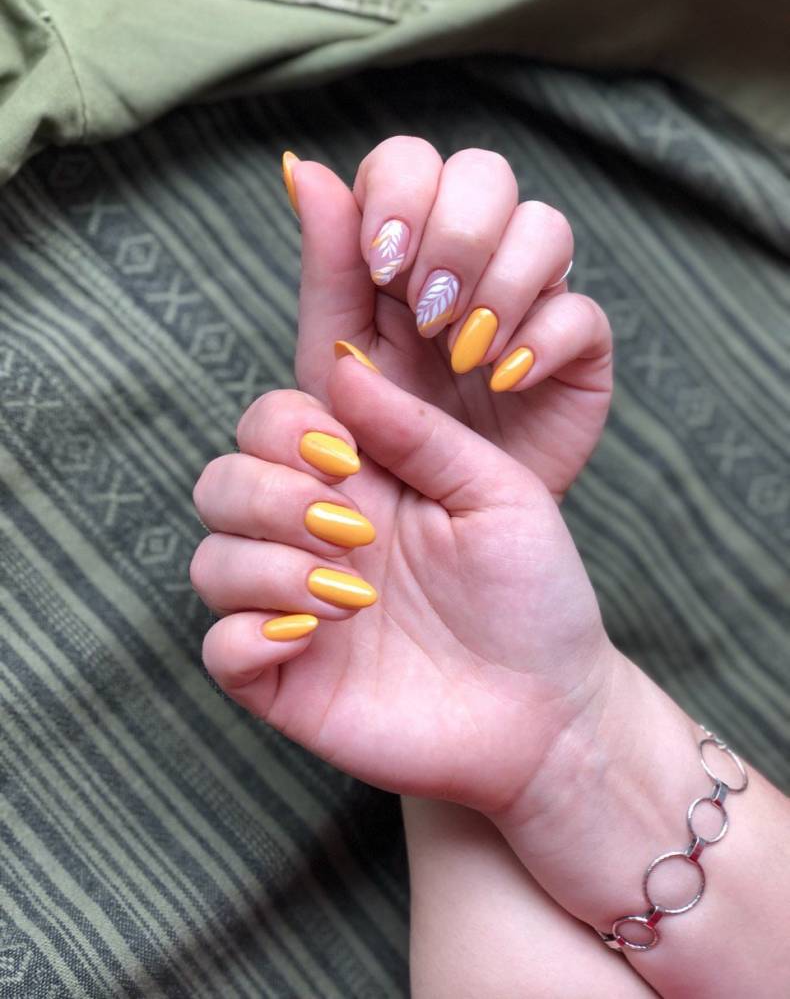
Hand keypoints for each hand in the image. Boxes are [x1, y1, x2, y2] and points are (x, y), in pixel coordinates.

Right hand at [190, 358, 612, 814]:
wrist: (551, 709)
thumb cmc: (534, 592)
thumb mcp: (497, 490)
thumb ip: (419, 430)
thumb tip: (342, 368)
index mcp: (359, 484)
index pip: (269, 425)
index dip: (284, 428)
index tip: (346, 457)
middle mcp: (313, 540)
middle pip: (221, 483)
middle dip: (270, 496)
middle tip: (352, 532)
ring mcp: (295, 610)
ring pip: (211, 561)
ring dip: (268, 566)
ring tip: (354, 597)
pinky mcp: (287, 681)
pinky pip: (219, 647)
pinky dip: (248, 635)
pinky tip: (314, 636)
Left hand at [289, 138, 611, 499]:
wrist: (423, 534)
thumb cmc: (370, 445)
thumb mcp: (334, 358)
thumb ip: (326, 268)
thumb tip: (305, 168)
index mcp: (404, 251)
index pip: (410, 163)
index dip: (400, 193)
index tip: (382, 262)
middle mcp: (470, 263)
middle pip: (484, 174)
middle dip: (455, 236)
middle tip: (429, 313)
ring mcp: (528, 303)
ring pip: (545, 226)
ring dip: (500, 286)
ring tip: (465, 357)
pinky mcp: (576, 354)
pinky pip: (583, 312)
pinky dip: (542, 341)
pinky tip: (504, 383)